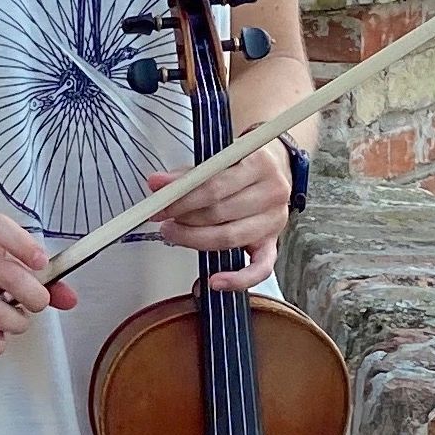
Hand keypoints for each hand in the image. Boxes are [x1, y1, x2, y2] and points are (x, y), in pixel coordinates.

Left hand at [146, 139, 293, 292]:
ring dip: (195, 240)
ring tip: (175, 234)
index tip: (160, 202)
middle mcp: (272, 192)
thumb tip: (158, 183)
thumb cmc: (243, 161)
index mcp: (260, 163)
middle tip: (162, 218)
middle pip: (220, 212)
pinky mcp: (273, 243)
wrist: (276, 167)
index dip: (182, 197)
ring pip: (229, 237)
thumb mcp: (220, 154)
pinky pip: (259, 269)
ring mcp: (274, 220)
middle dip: (184, 217)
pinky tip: (215, 281)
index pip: (214, 185)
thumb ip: (190, 172)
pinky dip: (237, 279)